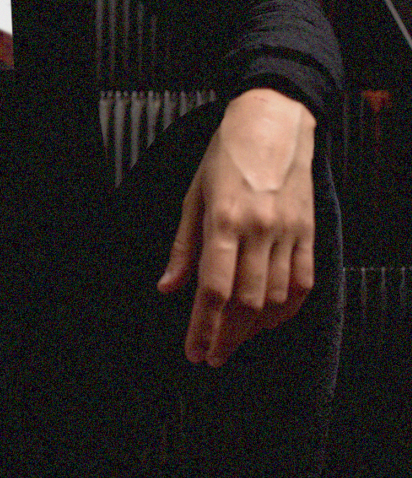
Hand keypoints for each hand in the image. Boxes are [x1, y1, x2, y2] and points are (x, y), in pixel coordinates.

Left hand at [157, 89, 315, 365]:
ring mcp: (288, 231)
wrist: (273, 122)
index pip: (213, 289)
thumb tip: (168, 288)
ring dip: (255, 328)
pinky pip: (303, 282)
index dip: (204, 327)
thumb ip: (184, 247)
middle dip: (227, 336)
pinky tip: (269, 321)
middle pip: (245, 301)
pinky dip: (287, 308)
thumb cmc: (225, 156)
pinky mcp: (308, 231)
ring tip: (236, 340)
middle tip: (213, 355)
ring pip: (275, 297)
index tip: (195, 351)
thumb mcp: (193, 196)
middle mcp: (258, 229)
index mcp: (223, 220)